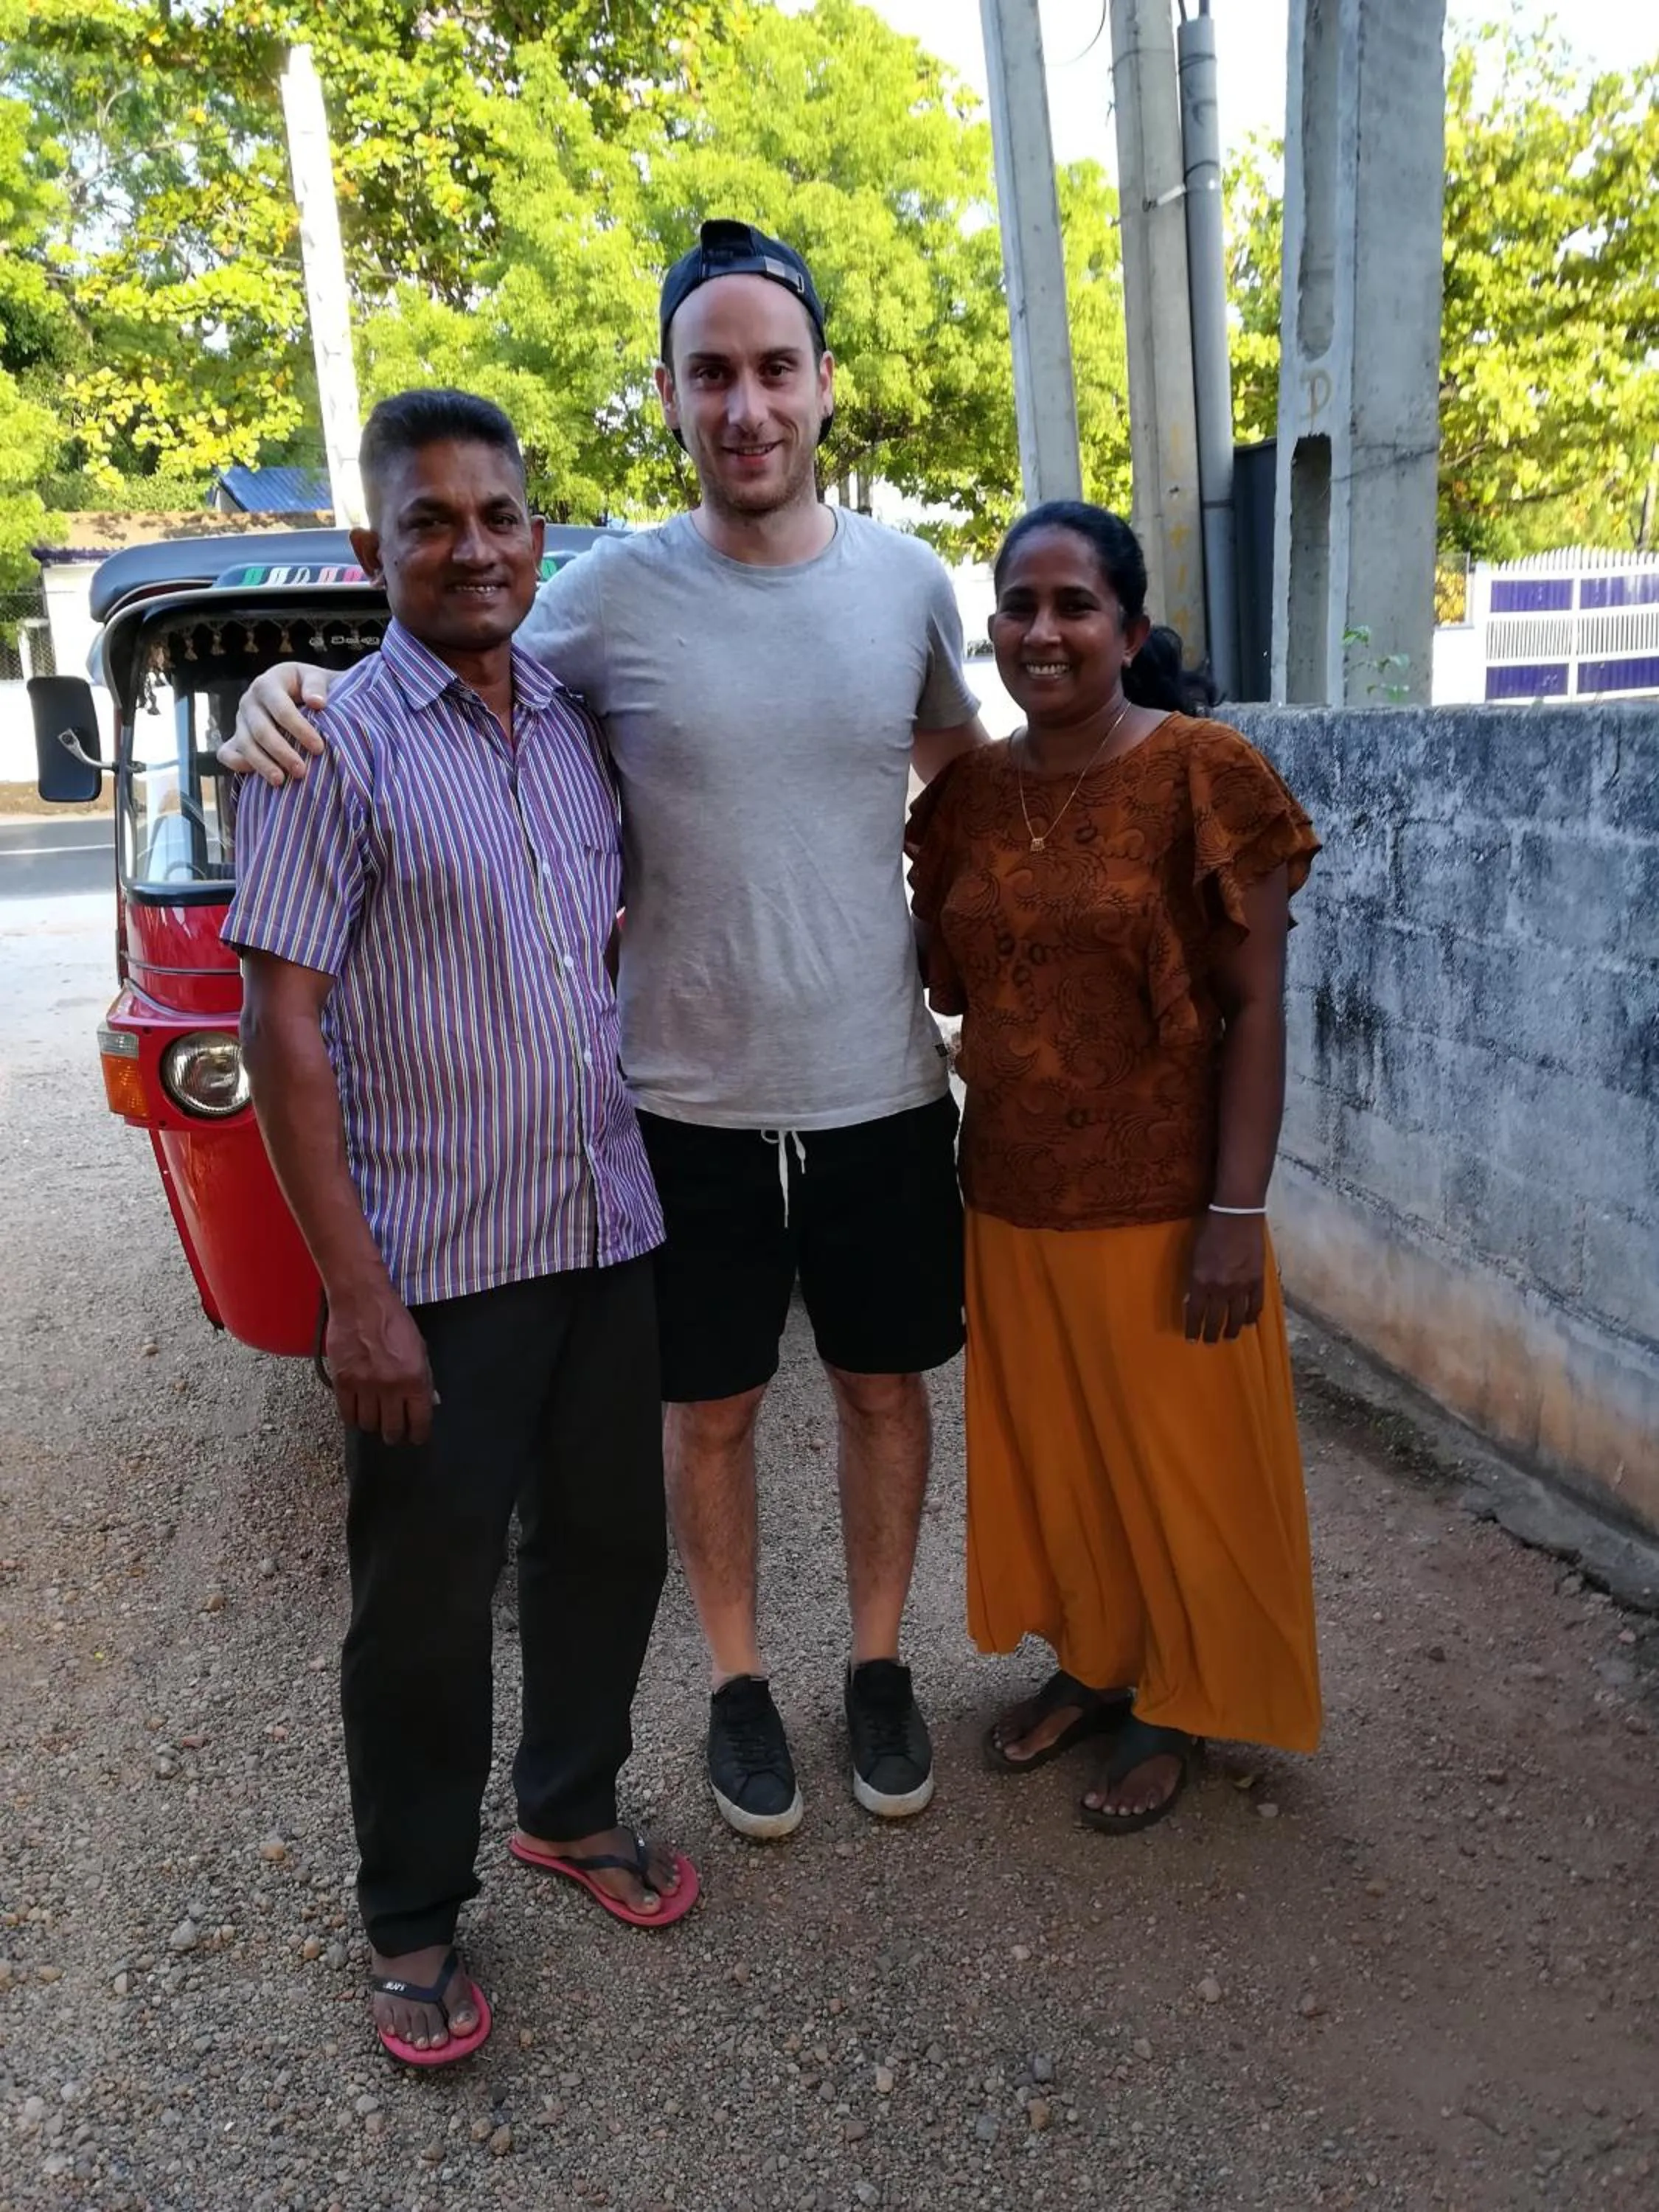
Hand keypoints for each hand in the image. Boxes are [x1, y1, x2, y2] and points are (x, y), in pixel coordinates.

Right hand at [219, 663, 332, 786]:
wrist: (297, 691)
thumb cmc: (308, 687)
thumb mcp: (315, 677)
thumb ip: (316, 685)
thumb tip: (317, 702)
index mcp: (267, 684)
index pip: (281, 709)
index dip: (299, 729)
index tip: (318, 748)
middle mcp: (249, 701)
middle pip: (261, 730)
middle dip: (281, 752)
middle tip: (301, 771)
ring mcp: (240, 720)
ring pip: (245, 744)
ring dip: (263, 764)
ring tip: (281, 781)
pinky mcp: (235, 737)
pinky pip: (226, 753)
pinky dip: (237, 765)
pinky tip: (255, 779)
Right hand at [324, 1285, 435, 1445]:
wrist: (361, 1302)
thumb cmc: (394, 1321)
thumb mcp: (420, 1348)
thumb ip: (424, 1378)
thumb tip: (429, 1403)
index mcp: (415, 1378)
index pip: (419, 1420)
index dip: (418, 1434)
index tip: (416, 1437)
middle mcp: (390, 1387)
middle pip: (392, 1428)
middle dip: (395, 1434)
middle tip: (394, 1432)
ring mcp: (364, 1386)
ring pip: (368, 1424)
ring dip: (373, 1425)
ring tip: (375, 1419)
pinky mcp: (342, 1382)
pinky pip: (347, 1414)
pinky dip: (353, 1417)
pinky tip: (358, 1412)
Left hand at [1184, 1212, 1265, 1343]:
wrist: (1237, 1216)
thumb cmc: (1210, 1232)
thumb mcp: (1194, 1257)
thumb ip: (1194, 1280)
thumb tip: (1192, 1300)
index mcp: (1200, 1280)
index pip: (1195, 1312)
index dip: (1193, 1328)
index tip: (1192, 1340)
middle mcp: (1220, 1287)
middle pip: (1216, 1318)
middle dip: (1211, 1334)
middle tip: (1210, 1343)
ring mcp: (1241, 1285)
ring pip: (1236, 1316)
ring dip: (1231, 1330)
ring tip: (1228, 1338)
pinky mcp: (1257, 1280)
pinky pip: (1255, 1305)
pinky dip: (1251, 1316)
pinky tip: (1248, 1323)